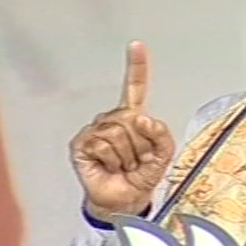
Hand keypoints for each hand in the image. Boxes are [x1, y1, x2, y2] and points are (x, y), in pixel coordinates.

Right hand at [70, 41, 175, 218]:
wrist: (124, 200)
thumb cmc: (141, 176)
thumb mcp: (163, 156)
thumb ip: (162, 135)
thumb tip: (142, 118)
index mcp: (132, 117)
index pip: (134, 87)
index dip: (136, 66)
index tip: (137, 45)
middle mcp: (112, 119)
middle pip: (131, 118)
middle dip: (140, 145)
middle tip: (136, 161)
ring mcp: (95, 130)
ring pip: (117, 132)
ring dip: (126, 156)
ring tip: (123, 166)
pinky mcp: (82, 143)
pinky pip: (102, 143)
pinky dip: (111, 160)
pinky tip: (108, 167)